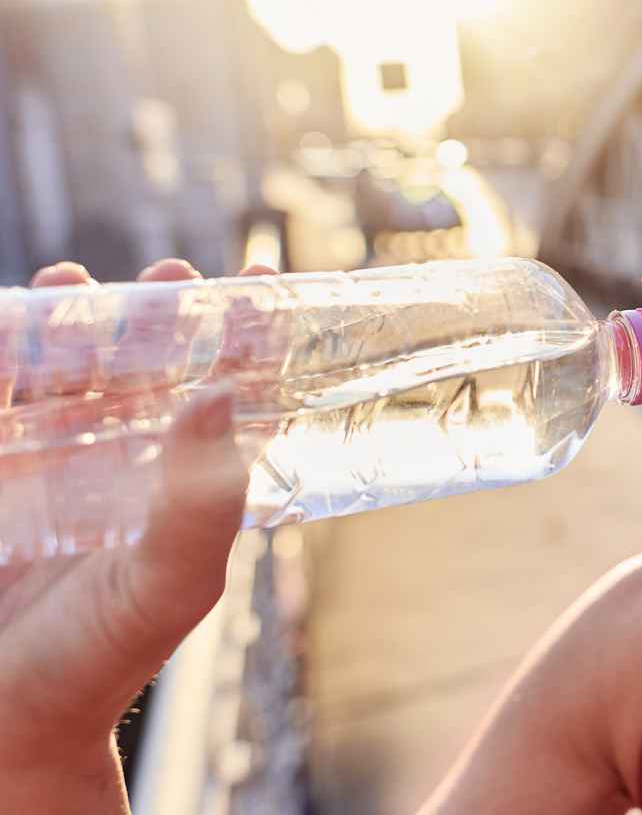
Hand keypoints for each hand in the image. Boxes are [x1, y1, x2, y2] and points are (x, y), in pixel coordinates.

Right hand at [0, 258, 275, 809]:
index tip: (257, 283)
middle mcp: (127, 469)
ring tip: (70, 286)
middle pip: (146, 369)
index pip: (225, 395)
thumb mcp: (172, 583)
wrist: (7, 721)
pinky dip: (0, 367)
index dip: (242, 339)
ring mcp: (57, 471)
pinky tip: (0, 333)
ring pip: (68, 376)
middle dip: (153, 317)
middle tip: (165, 279)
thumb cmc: (102, 658)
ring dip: (72, 329)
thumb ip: (202, 503)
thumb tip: (219, 395)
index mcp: (185, 487)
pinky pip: (1, 407)